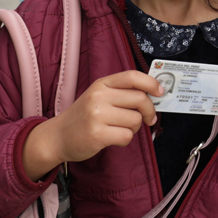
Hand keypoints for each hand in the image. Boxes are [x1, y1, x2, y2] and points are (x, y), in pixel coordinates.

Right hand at [21, 70, 163, 179]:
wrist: (57, 136)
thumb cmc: (83, 117)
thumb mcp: (98, 96)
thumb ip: (121, 93)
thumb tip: (154, 96)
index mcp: (101, 84)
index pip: (132, 77)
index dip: (151, 83)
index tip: (160, 92)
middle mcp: (98, 96)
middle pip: (140, 99)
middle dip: (149, 111)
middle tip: (148, 118)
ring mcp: (97, 115)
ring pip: (135, 120)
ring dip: (134, 128)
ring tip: (120, 129)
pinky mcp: (97, 134)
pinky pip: (127, 136)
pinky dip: (125, 140)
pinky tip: (113, 138)